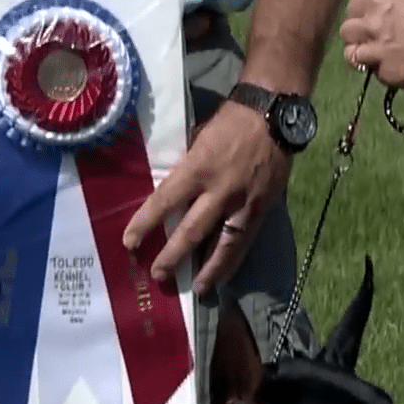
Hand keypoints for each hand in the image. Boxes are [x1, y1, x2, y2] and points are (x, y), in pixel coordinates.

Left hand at [122, 100, 291, 294]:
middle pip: (191, 231)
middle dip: (172, 256)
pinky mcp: (261, 209)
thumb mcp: (198, 138)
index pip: (164, 201)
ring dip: (208, 269)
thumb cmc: (230, 121)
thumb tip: (174, 190)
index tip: (129, 243)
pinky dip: (233, 260)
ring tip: (197, 288)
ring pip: (223, 245)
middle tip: (158, 274)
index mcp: (198, 168)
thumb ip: (187, 167)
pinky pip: (244, 241)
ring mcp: (243, 203)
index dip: (145, 224)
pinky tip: (223, 274)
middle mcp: (219, 191)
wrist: (273, 116)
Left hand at [340, 0, 403, 88]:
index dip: (359, 14)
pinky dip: (384, 72)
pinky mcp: (387, 74)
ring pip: (352, 56)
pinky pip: (376, 74)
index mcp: (378, 0)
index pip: (353, 7)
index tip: (366, 20)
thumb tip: (383, 2)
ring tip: (377, 57)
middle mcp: (372, 25)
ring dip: (362, 56)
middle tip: (369, 39)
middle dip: (356, 35)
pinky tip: (399, 67)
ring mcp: (377, 52)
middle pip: (347, 32)